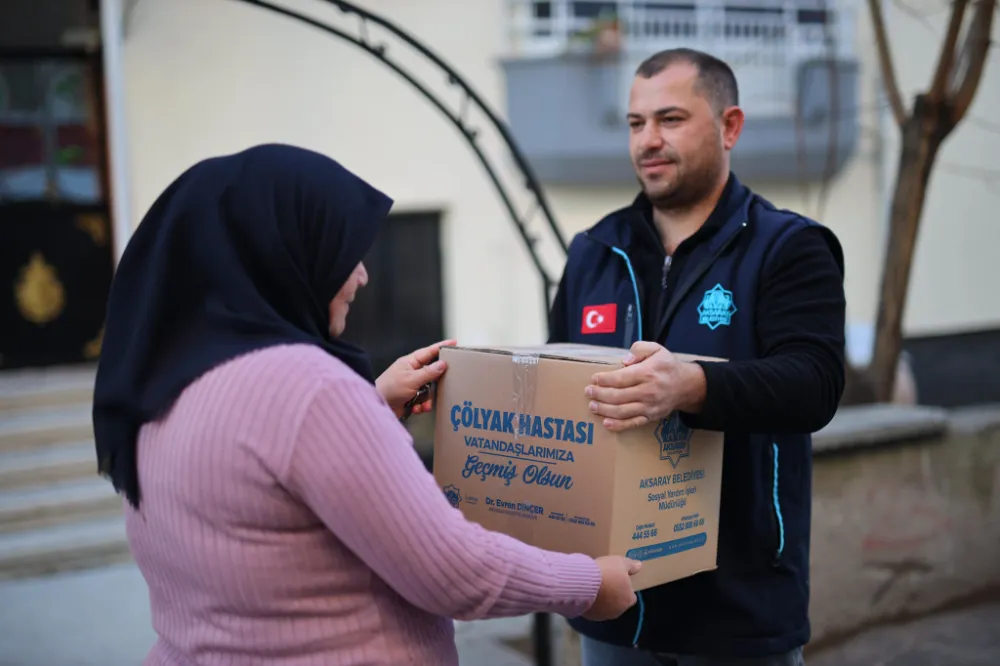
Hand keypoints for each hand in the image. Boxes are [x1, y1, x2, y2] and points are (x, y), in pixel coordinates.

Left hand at [376, 340, 456, 417]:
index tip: (454, 343)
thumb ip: (429, 372)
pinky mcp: (411, 397)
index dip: (442, 347)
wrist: (378, 406)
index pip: (429, 352)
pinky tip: (415, 408)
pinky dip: (421, 406)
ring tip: (422, 403)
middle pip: (432, 373)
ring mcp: (412, 385)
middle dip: (435, 384)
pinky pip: (424, 400)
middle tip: (442, 384)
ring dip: (427, 399)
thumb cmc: (389, 389)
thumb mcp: (411, 379)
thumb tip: (443, 364)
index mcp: (410, 362)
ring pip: (430, 390)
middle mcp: (412, 372)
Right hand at [582, 556, 641, 620]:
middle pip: (618, 603)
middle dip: (614, 595)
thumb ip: (631, 566)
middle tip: (606, 582)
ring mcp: (603, 615)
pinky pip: (594, 609)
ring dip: (603, 600)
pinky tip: (587, 593)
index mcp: (628, 600)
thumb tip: (639, 566)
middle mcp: (618, 611)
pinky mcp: (590, 616)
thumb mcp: (620, 563)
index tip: (618, 581)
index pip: (631, 597)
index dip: (626, 589)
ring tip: (595, 587)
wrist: (584, 583)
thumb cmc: (606, 573)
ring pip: (606, 608)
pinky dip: (592, 603)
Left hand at [585, 341, 706, 431]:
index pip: (621, 378)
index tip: (594, 379)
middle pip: (618, 396)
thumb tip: (625, 360)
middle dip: (600, 394)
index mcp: (648, 373)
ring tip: (592, 406)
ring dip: (604, 410)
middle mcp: (648, 391)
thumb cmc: (667, 365)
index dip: (605, 380)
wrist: (686, 385)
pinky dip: (618, 425)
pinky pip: (632, 423)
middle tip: (588, 392)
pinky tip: (606, 423)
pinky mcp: (651, 417)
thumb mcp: (656, 349)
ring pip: (622, 411)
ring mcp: (649, 406)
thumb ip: (639, 349)